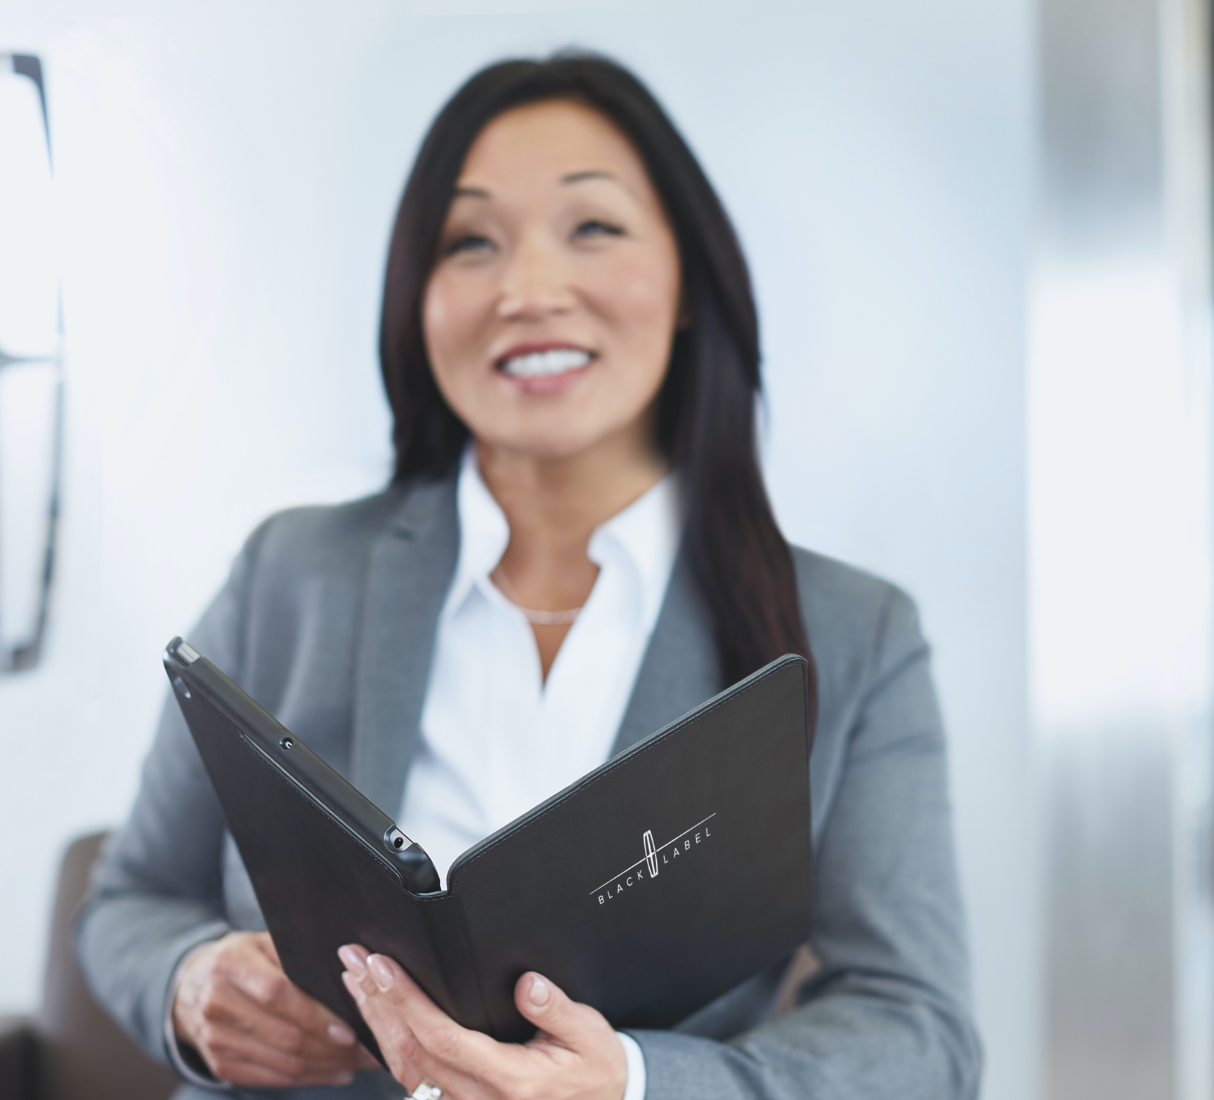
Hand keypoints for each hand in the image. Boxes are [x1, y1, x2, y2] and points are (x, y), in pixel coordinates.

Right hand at [172, 931, 377, 1087]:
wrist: (193, 985)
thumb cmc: (245, 958)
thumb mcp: (265, 942)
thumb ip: (299, 956)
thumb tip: (349, 974)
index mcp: (231, 964)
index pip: (279, 995)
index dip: (316, 1016)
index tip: (350, 1029)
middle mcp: (218, 1003)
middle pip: (284, 1036)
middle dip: (332, 1048)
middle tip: (367, 1051)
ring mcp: (216, 1039)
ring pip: (282, 1063)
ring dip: (326, 1067)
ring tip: (358, 1062)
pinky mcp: (219, 1064)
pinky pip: (271, 1078)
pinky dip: (307, 1079)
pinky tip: (334, 1072)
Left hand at [338, 943, 626, 1099]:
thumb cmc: (595, 1069)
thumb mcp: (589, 1034)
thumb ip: (555, 1010)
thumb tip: (526, 983)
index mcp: (511, 1081)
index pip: (442, 1038)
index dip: (406, 1002)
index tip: (383, 968)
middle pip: (411, 1052)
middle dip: (378, 1002)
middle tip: (355, 960)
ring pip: (404, 1069)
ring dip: (376, 1021)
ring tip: (357, 980)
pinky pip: (413, 1079)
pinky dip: (389, 1044)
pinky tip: (378, 1018)